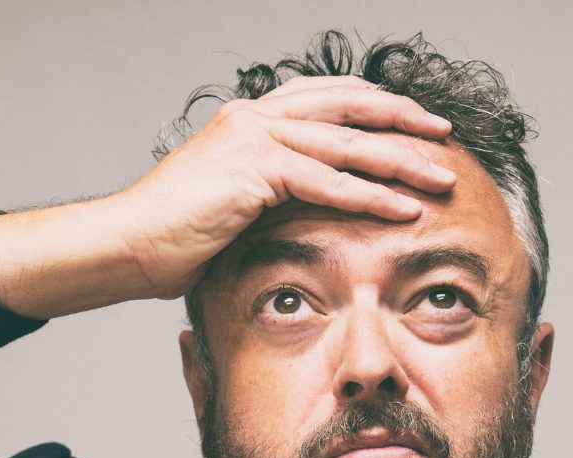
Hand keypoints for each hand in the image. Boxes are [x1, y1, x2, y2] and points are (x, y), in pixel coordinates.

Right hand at [104, 75, 455, 299]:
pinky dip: (369, 196)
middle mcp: (255, 117)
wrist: (128, 244)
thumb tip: (299, 208)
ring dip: (400, 160)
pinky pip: (327, 181)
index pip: (325, 98)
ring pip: (345, 142)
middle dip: (401, 119)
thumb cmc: (174, 236)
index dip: (372, 106)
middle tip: (444, 135)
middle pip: (346, 106)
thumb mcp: (230, 203)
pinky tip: (403, 208)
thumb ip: (268, 192)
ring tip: (441, 177)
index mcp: (251, 120)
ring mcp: (254, 137)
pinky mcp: (253, 169)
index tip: (410, 122)